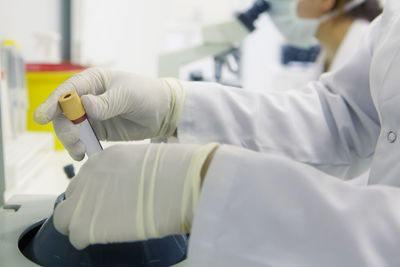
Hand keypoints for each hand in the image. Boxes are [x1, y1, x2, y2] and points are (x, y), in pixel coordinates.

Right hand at [34, 68, 184, 159]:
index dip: (53, 102)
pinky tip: (83, 154)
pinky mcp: (98, 130)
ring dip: (70, 140)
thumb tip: (85, 105)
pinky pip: (82, 139)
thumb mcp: (128, 95)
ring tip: (79, 151)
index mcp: (93, 81)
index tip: (43, 117)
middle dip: (63, 127)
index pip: (67, 90)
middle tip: (73, 140)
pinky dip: (79, 147)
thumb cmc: (147, 95)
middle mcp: (87, 97)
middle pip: (63, 112)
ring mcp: (92, 115)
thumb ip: (107, 102)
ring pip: (70, 128)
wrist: (163, 112)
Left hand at [53, 143, 218, 249]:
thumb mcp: (147, 161)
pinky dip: (89, 240)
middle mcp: (88, 175)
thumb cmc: (177, 172)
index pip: (87, 178)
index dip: (97, 193)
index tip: (109, 201)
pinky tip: (108, 237)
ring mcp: (83, 200)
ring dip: (80, 224)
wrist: (180, 185)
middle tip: (106, 216)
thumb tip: (131, 185)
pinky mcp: (84, 225)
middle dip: (86, 207)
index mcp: (104, 158)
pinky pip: (76, 237)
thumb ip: (130, 171)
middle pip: (73, 195)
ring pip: (64, 218)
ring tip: (102, 230)